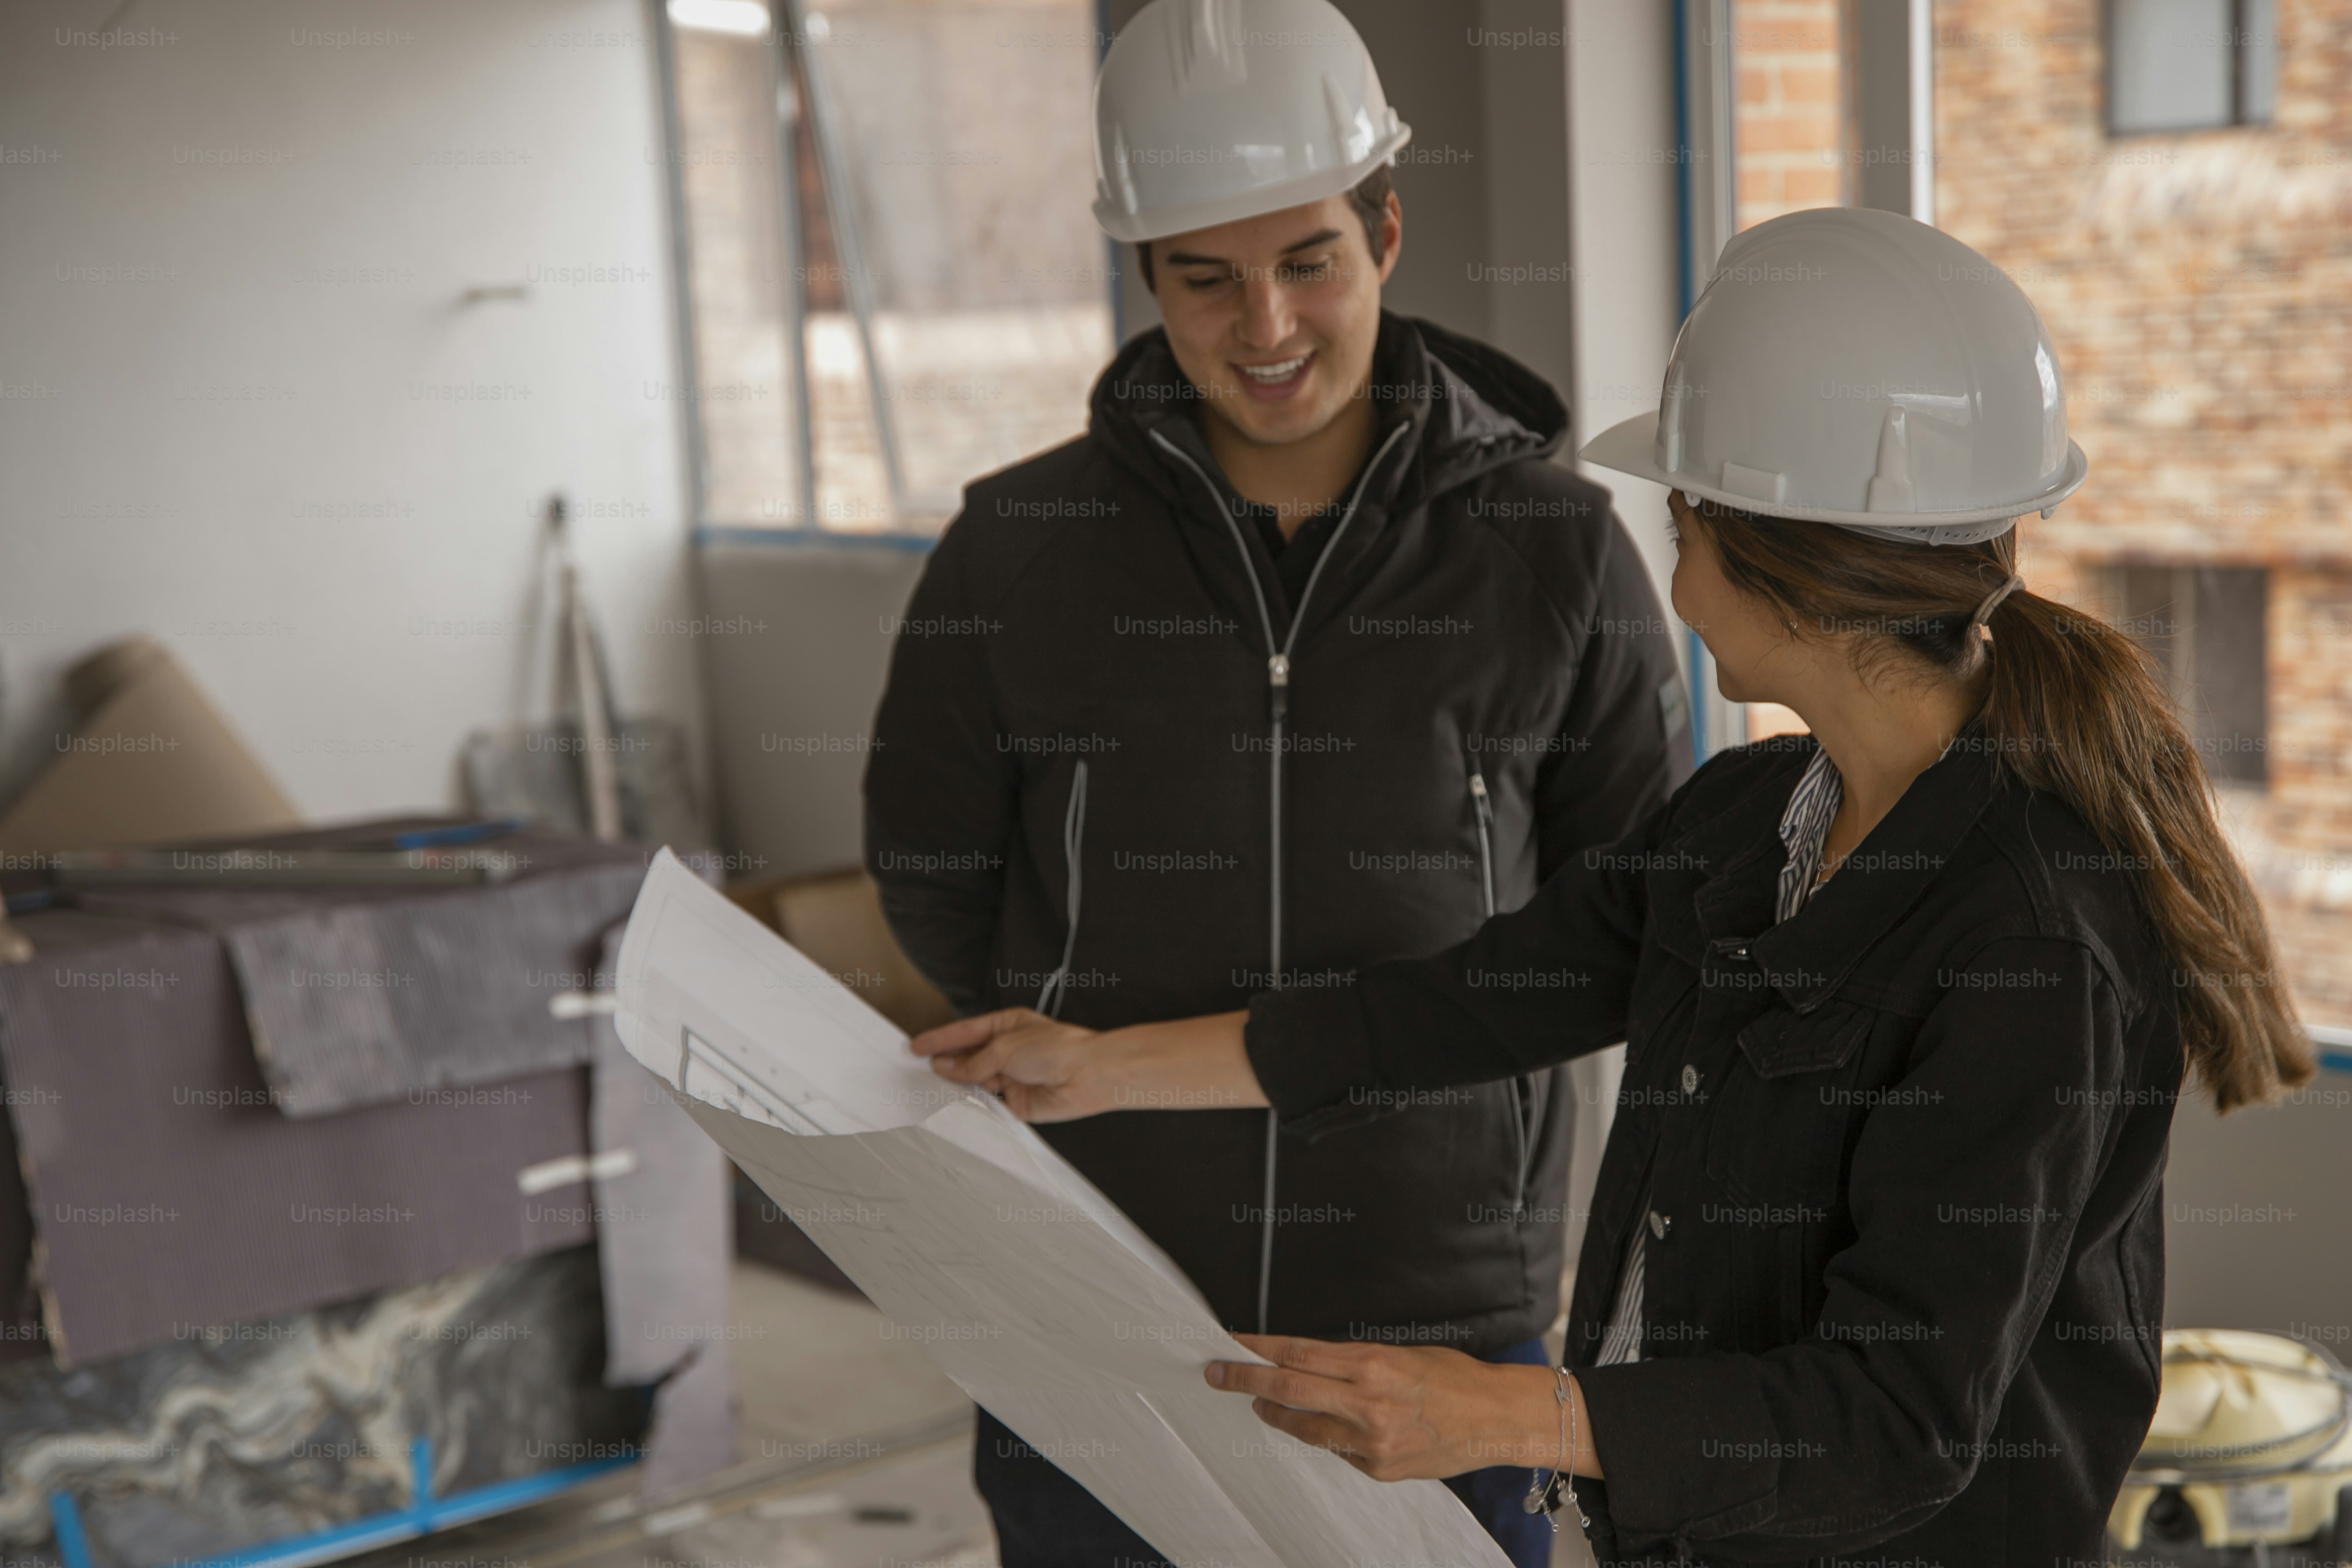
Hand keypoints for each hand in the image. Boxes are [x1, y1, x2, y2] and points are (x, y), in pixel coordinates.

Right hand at [910, 1008, 1112, 1121]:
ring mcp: (1012, 1076)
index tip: (917, 1045)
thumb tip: (946, 1068)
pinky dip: (972, 1102)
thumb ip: (973, 1061)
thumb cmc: (1057, 1049)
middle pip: (968, 1056)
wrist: (1087, 1076)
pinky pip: (988, 1102)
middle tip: (917, 1067)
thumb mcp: (1004, 1047)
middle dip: (944, 1061)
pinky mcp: (1017, 1102)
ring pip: (975, 1080)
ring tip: (931, 1083)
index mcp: (1008, 1025)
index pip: (966, 1031)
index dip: (940, 1039)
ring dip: (956, 1082)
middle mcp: (1009, 1050)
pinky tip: (955, 1101)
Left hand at [1206, 1334, 1597, 1483]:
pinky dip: (1324, 1435)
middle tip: (1216, 1373)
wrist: (1495, 1418)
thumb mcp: (1401, 1353)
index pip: (1298, 1353)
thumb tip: (1306, 1363)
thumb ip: (1353, 1362)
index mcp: (1372, 1365)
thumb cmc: (1451, 1376)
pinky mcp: (1378, 1469)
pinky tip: (1322, 1425)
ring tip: (1260, 1403)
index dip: (1260, 1347)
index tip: (1232, 1341)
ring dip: (1275, 1413)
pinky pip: (1336, 1450)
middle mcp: (1367, 1404)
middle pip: (1288, 1389)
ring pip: (1304, 1427)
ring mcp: (1371, 1442)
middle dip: (1245, 1380)